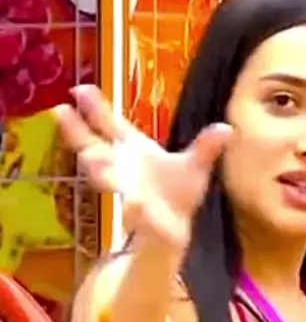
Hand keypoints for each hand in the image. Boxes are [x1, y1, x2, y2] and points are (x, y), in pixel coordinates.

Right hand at [54, 86, 231, 249]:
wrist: (174, 231)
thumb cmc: (178, 193)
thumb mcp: (195, 167)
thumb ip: (206, 147)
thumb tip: (228, 128)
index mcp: (133, 149)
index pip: (110, 125)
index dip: (94, 109)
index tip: (79, 90)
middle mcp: (121, 167)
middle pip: (94, 146)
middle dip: (80, 132)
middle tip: (61, 111)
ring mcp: (125, 190)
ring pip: (106, 177)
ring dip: (100, 168)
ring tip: (94, 159)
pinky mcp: (138, 215)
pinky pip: (136, 210)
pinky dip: (137, 208)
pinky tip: (136, 205)